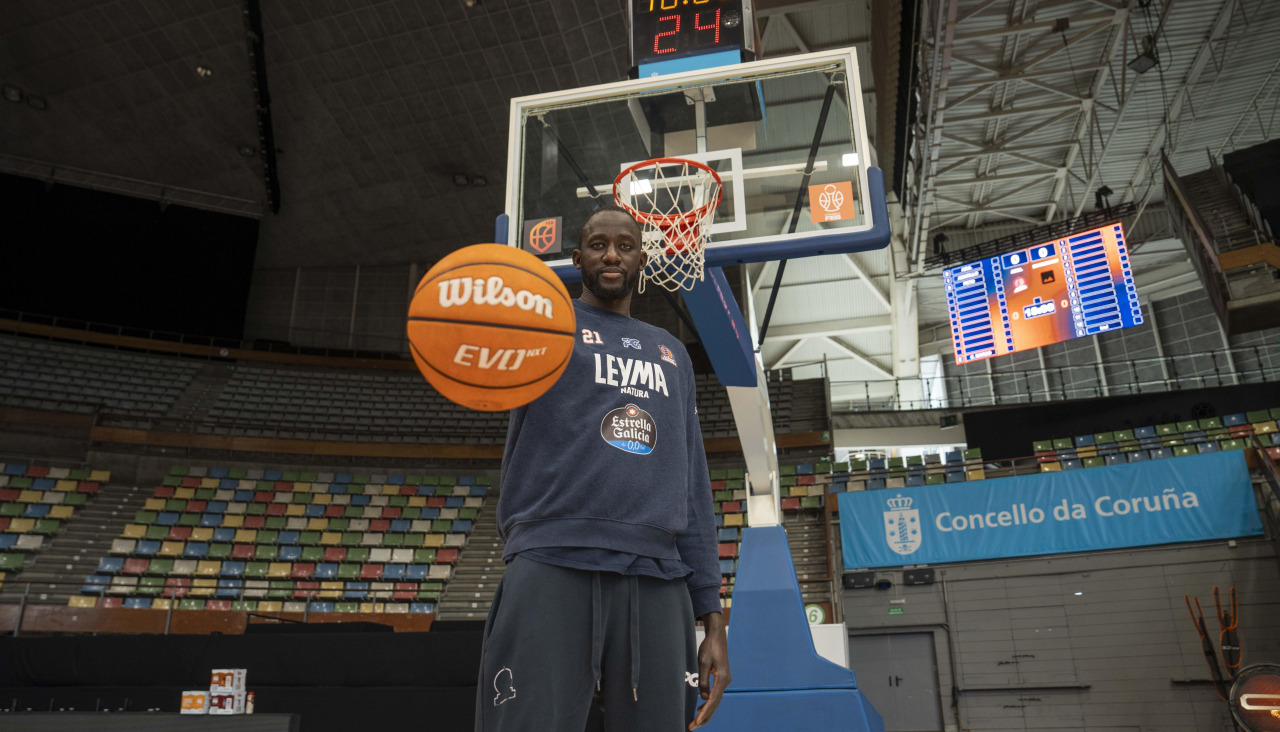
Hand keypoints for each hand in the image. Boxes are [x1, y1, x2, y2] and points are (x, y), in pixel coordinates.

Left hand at [689, 612, 729, 729]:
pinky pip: (715, 695)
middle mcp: (725, 682)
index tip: (696, 722)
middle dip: (704, 717)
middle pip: (715, 704)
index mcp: (722, 679)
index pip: (713, 701)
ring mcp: (724, 681)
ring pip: (715, 701)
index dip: (704, 713)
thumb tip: (703, 697)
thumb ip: (703, 681)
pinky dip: (708, 703)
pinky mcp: (721, 678)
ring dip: (706, 712)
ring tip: (696, 722)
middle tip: (692, 727)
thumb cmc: (709, 647)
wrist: (717, 636)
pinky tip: (700, 708)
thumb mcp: (703, 663)